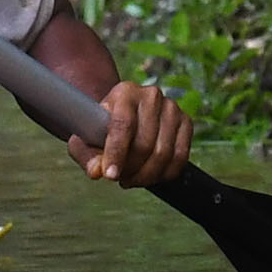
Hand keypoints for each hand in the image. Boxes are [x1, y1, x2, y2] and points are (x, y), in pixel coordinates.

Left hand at [68, 80, 193, 187]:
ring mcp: (172, 108)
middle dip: (130, 169)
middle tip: (120, 178)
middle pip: (144, 144)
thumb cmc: (101, 128)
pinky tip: (149, 177)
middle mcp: (151, 96)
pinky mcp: (186, 122)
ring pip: (163, 154)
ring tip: (131, 179)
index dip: (116, 153)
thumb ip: (87, 156)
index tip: (110, 175)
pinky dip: (164, 174)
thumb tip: (97, 172)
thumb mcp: (85, 140)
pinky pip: (180, 158)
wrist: (123, 116)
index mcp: (125, 93)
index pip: (123, 125)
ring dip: (145, 175)